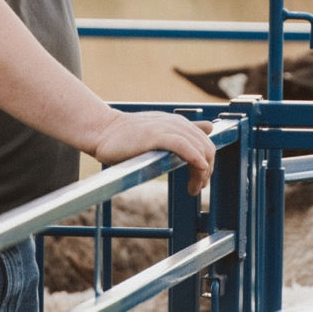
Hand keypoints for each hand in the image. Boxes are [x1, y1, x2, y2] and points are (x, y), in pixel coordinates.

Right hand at [89, 111, 215, 195]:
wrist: (102, 131)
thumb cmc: (127, 137)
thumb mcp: (159, 132)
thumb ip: (182, 132)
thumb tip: (209, 126)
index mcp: (178, 123)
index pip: (205, 143)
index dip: (208, 164)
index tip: (200, 182)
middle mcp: (175, 123)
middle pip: (206, 147)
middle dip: (206, 172)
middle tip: (196, 189)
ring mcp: (166, 127)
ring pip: (198, 147)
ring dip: (202, 171)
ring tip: (193, 189)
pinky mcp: (155, 134)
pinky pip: (182, 145)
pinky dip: (194, 156)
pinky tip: (199, 168)